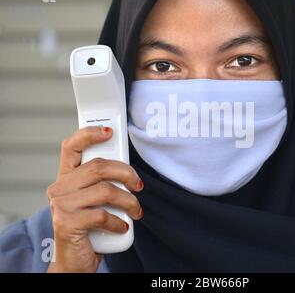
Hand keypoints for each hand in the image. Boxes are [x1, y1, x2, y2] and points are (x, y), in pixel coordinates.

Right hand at [47, 126, 143, 272]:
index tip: (109, 131)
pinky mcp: (67, 223)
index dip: (89, 134)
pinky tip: (122, 226)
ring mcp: (61, 206)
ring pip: (105, 191)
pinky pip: (103, 215)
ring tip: (135, 210)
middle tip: (139, 185)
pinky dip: (119, 221)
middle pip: (98, 167)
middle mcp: (59, 188)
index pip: (70, 147)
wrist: (76, 260)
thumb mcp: (94, 200)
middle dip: (126, 173)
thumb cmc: (89, 227)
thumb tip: (126, 170)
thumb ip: (102, 183)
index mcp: (66, 178)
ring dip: (129, 201)